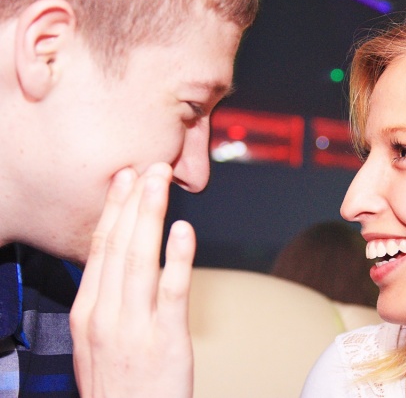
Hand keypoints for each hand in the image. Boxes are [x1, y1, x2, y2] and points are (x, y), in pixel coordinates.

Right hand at [70, 163, 194, 397]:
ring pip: (139, 260)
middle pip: (118, 246)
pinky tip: (183, 230)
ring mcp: (134, 328)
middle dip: (132, 202)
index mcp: (87, 314)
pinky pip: (171, 293)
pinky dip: (177, 259)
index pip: (98, 250)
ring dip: (150, 216)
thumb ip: (106, 304)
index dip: (112, 211)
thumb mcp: (96, 345)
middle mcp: (105, 316)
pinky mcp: (166, 341)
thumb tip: (120, 266)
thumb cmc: (118, 388)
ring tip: (161, 182)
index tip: (123, 181)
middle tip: (147, 166)